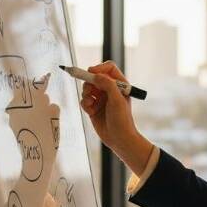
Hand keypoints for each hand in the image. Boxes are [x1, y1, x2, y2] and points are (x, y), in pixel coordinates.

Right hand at [79, 60, 151, 174]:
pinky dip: (85, 104)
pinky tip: (91, 111)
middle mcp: (110, 90)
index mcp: (120, 84)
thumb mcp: (117, 100)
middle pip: (95, 77)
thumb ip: (107, 85)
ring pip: (87, 88)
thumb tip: (95, 74)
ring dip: (86, 93)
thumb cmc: (122, 120)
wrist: (119, 139)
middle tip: (89, 90)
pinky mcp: (94, 107)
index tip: (91, 73)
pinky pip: (84, 100)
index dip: (99, 68)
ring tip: (91, 102)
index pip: (109, 68)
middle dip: (90, 82)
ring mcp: (101, 98)